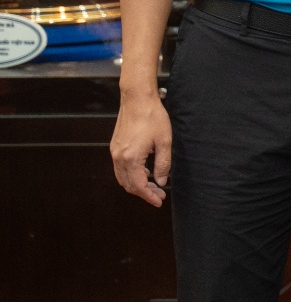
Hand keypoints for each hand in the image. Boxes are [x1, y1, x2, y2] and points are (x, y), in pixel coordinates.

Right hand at [110, 90, 171, 206]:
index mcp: (131, 158)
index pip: (138, 186)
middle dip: (144, 193)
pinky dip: (131, 174)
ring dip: (137, 184)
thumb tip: (161, 181)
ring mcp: (115, 152)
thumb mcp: (164, 142)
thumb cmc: (153, 117)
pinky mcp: (115, 146)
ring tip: (154, 185)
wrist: (137, 99)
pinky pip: (120, 168)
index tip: (159, 202)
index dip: (149, 196)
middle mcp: (119, 157)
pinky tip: (145, 172)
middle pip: (128, 185)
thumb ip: (163, 164)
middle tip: (160, 195)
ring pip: (123, 177)